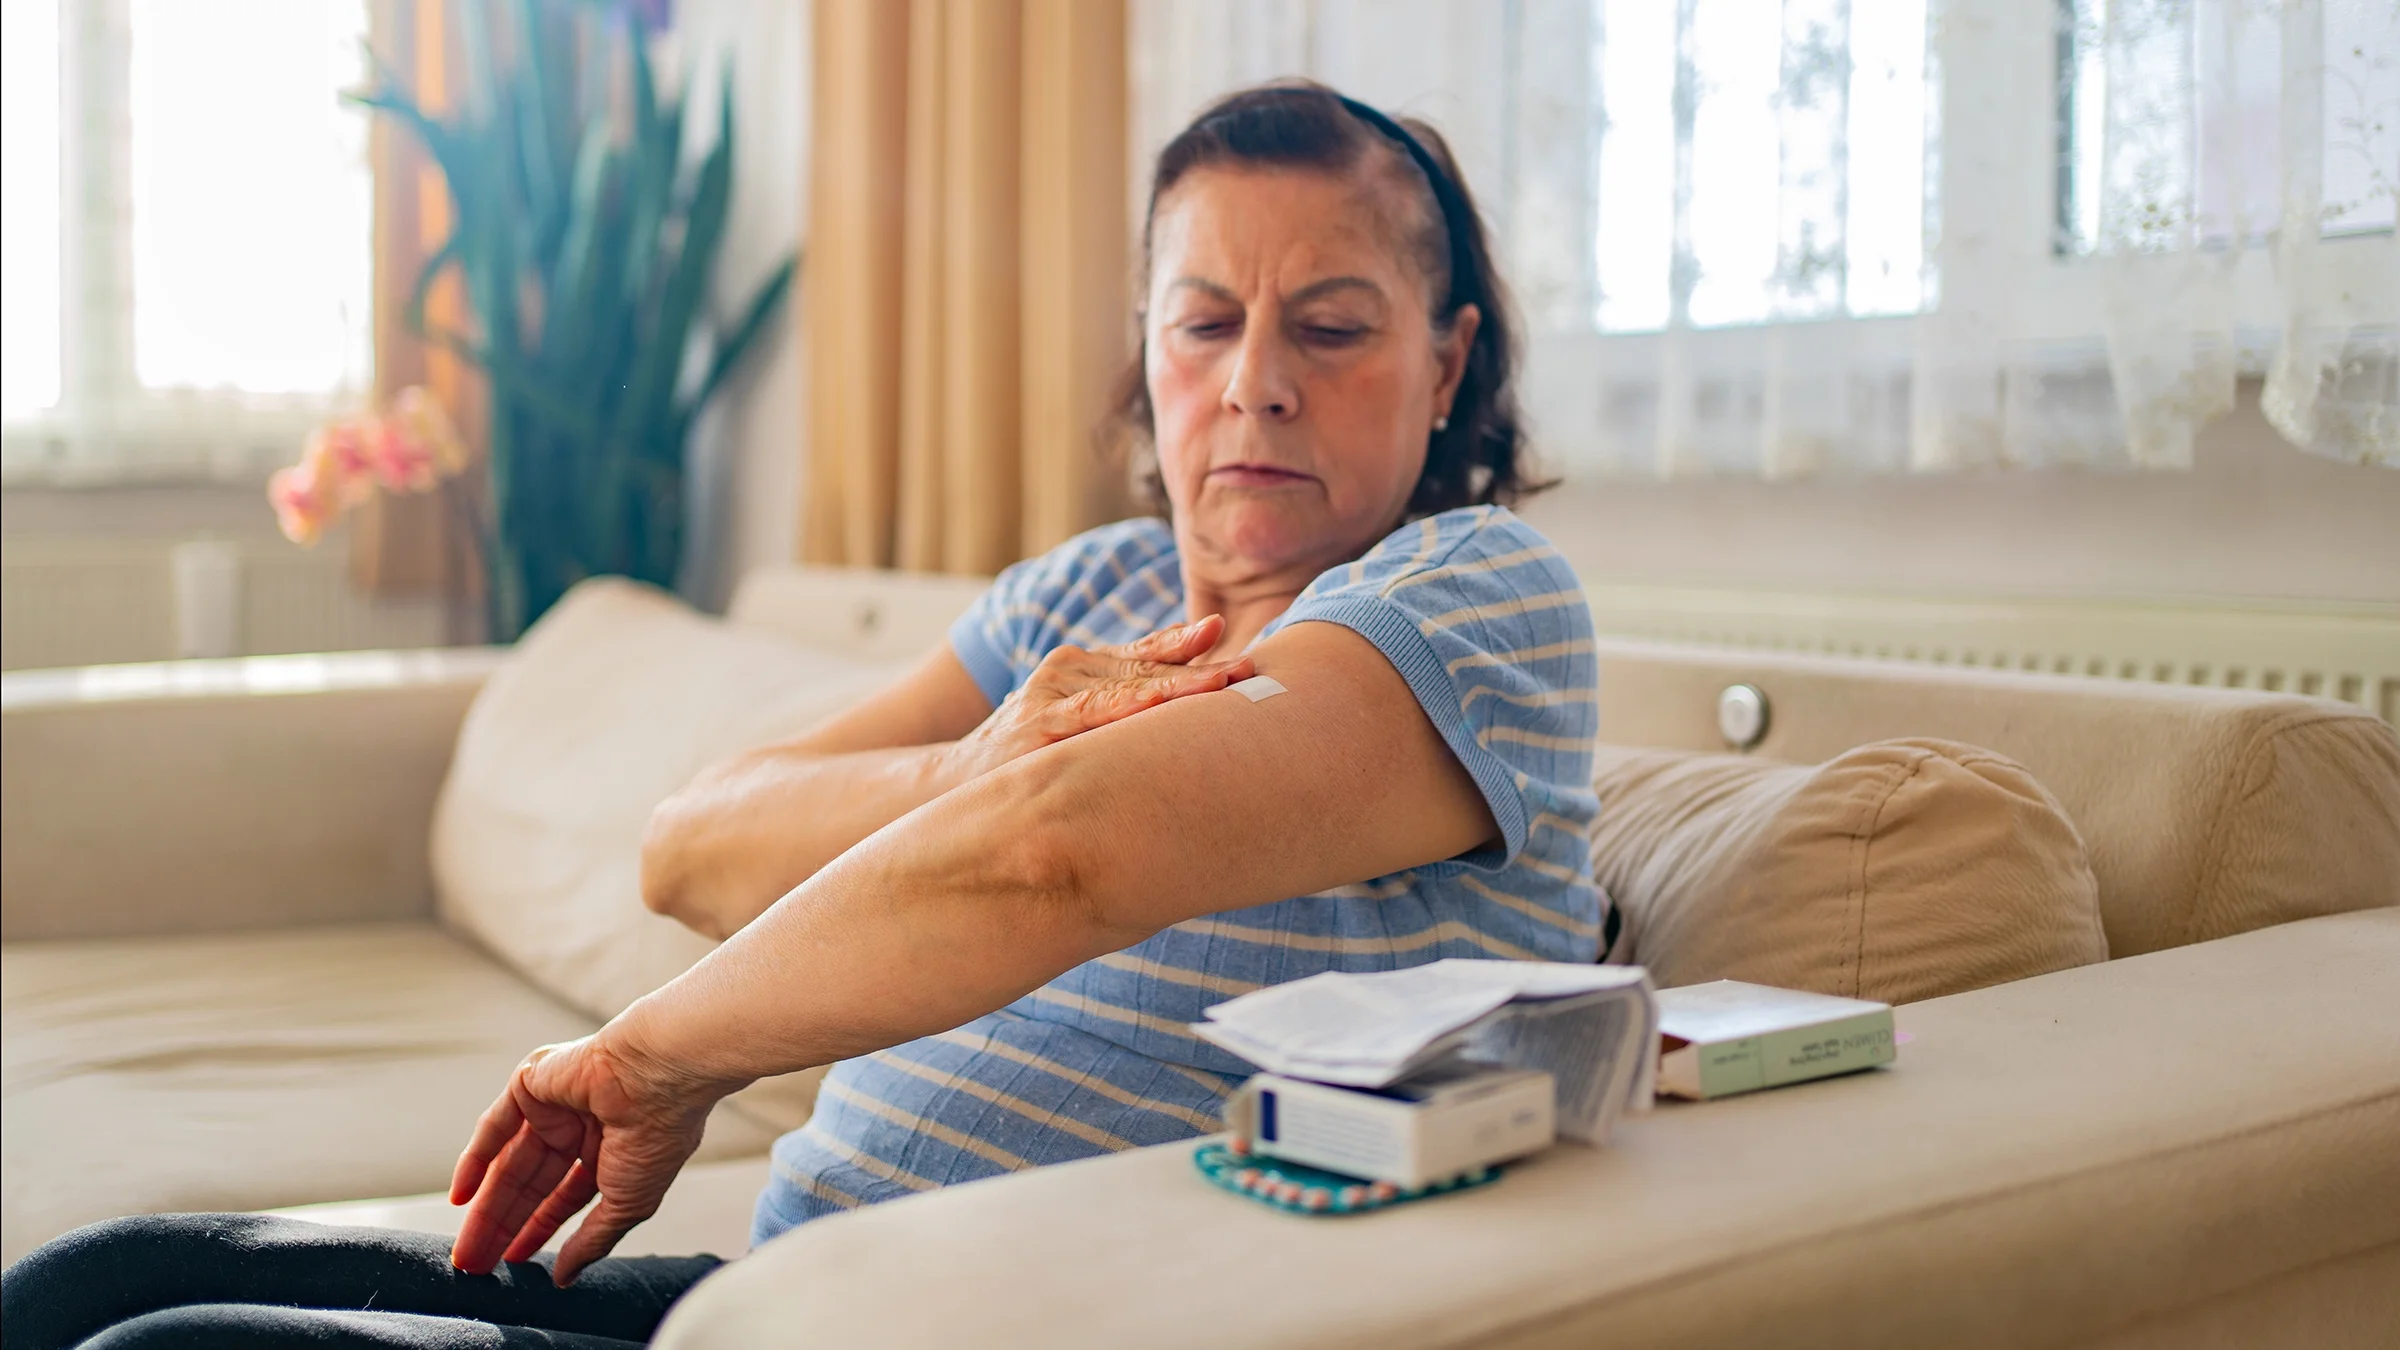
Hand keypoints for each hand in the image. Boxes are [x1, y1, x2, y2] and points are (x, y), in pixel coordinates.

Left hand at [448, 1031, 731, 1283]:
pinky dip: (474, 1161)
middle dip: (505, 1225)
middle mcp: (581, 1126)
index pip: (564, 1195)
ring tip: (466, 1248)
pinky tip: (461, 1196)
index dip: (538, 1229)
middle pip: (532, 1183)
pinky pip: (494, 1127)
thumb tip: (566, 1277)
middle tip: (478, 1264)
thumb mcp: (627, 1204)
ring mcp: (555, 1104)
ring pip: (510, 1162)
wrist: (659, 1075)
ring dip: (486, 1205)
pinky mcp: (532, 1083)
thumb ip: (593, 1240)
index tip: (514, 1260)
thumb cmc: (660, 1133)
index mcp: (612, 1150)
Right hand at [950, 614, 1254, 777]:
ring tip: (1228, 682)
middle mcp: (1066, 672)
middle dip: (1203, 670)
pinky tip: (1163, 704)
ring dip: (1182, 685)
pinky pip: (1092, 716)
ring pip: (1128, 687)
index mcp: (1081, 670)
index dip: (1192, 648)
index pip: (1148, 655)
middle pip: (1149, 669)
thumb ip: (1117, 713)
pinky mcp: (1035, 728)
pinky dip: (1130, 706)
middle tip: (1254, 669)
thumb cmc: (1022, 760)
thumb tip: (1185, 718)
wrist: (947, 787)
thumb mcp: (1071, 728)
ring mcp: (1049, 697)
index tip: (1239, 648)